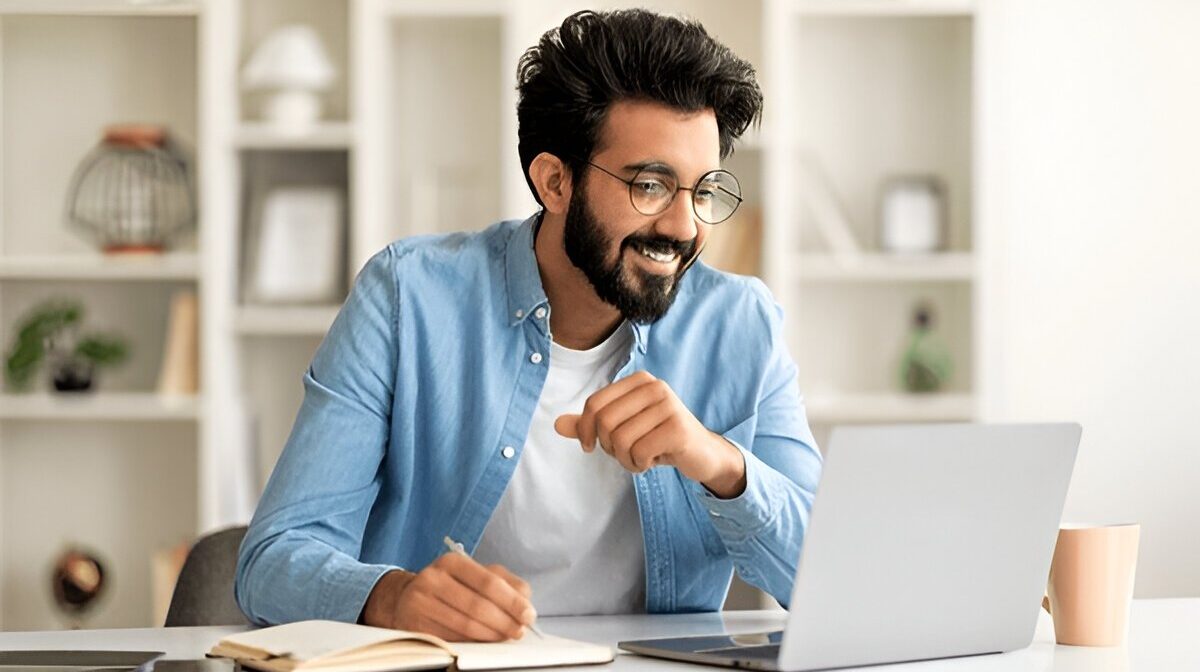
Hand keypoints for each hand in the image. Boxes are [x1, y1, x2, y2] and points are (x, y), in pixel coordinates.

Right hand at [360, 553, 535, 641]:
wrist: (405, 599)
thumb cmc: (449, 587)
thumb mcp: (474, 575)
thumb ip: (504, 582)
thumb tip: (525, 599)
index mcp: (452, 562)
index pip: (489, 582)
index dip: (512, 601)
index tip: (528, 614)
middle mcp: (433, 579)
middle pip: (478, 605)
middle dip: (504, 621)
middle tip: (519, 630)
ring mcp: (421, 603)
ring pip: (465, 625)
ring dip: (491, 635)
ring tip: (505, 637)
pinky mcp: (415, 625)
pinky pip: (451, 638)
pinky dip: (472, 643)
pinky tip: (484, 642)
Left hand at [554, 370, 746, 497]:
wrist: (701, 454)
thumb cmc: (657, 438)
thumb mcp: (623, 428)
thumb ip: (591, 425)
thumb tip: (557, 425)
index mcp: (638, 380)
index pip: (594, 404)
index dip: (584, 430)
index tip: (589, 446)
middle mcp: (654, 387)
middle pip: (605, 422)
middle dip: (609, 447)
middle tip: (625, 454)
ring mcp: (668, 406)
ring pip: (621, 440)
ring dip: (626, 459)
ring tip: (641, 458)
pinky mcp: (678, 429)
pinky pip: (639, 452)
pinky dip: (640, 465)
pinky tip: (653, 461)